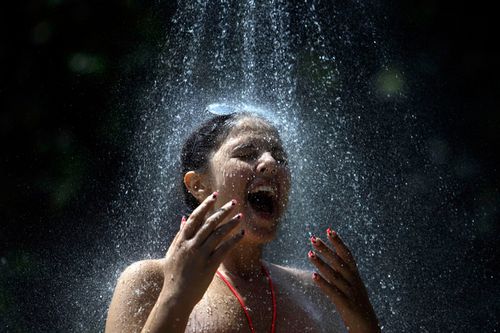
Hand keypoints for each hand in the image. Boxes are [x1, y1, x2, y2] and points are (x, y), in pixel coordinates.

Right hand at [161, 192, 243, 307]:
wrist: (175, 297)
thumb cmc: (173, 275)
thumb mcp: (172, 252)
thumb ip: (179, 234)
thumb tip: (184, 218)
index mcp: (181, 240)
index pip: (195, 217)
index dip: (205, 205)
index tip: (214, 195)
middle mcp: (191, 245)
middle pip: (209, 223)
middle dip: (222, 211)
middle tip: (233, 202)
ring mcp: (200, 255)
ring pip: (218, 234)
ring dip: (230, 223)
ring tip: (240, 215)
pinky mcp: (209, 265)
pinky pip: (224, 249)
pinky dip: (233, 239)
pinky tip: (241, 233)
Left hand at [308, 229, 379, 332]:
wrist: (368, 327)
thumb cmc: (357, 305)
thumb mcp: (353, 286)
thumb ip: (344, 273)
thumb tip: (332, 259)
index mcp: (355, 276)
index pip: (347, 255)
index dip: (338, 242)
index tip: (329, 230)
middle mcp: (354, 281)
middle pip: (339, 262)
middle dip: (326, 249)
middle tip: (313, 239)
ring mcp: (350, 292)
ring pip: (334, 275)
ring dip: (321, 263)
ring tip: (309, 253)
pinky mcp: (346, 304)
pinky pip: (333, 292)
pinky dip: (323, 284)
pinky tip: (313, 276)